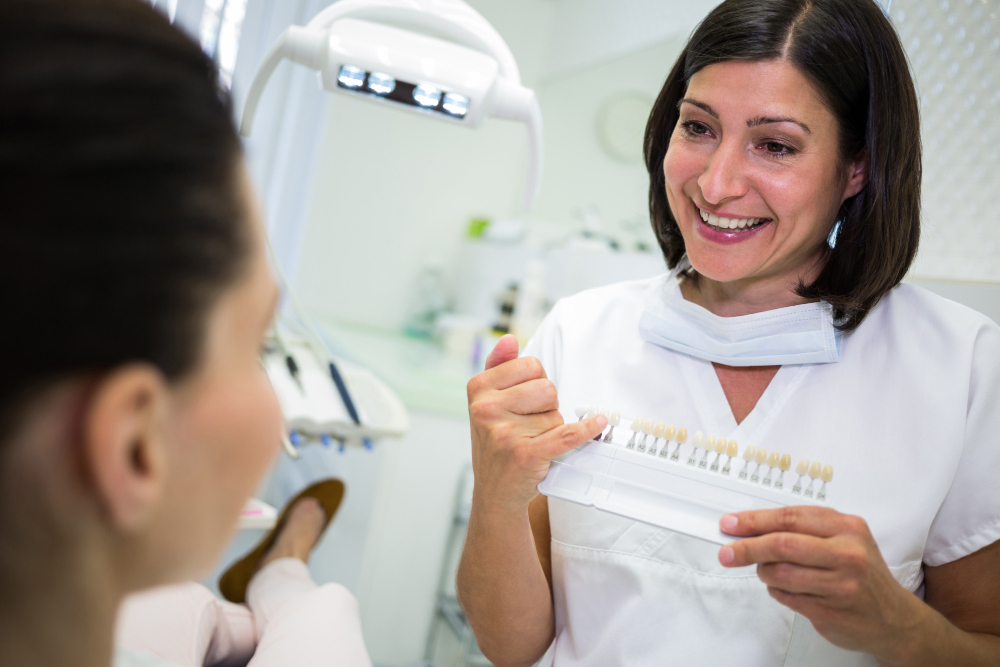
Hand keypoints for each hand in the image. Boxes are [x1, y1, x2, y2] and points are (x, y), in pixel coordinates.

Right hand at [467, 335, 605, 515]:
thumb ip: (498, 367)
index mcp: (478, 388)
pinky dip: (587, 430)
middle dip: (546, 405)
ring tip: (532, 439)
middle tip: (528, 424)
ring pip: (556, 414)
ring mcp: (505, 432)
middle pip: (547, 388)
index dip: (535, 382)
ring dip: (551, 427)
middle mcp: (487, 409)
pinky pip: (567, 434)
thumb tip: (509, 339)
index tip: (525, 400)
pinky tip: (598, 423)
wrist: (494, 492)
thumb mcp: (486, 402)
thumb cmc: (494, 443)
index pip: (531, 366)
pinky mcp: (526, 454)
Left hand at [718, 507, 923, 660]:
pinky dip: (776, 591)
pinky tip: (785, 588)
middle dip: (747, 547)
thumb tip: (752, 526)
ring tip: (767, 571)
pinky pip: (787, 597)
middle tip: (727, 552)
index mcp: (848, 528)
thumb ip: (803, 530)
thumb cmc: (862, 575)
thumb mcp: (844, 540)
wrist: (895, 618)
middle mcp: (848, 554)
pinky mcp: (832, 611)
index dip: (754, 520)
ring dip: (764, 573)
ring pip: (780, 573)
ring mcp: (841, 584)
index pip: (790, 517)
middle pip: (782, 544)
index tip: (731, 524)